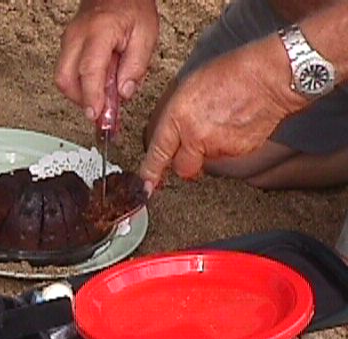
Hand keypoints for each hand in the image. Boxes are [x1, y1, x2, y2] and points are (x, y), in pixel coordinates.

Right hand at [55, 0, 158, 120]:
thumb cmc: (132, 7)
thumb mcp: (146, 34)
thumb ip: (136, 66)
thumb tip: (124, 93)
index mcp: (98, 32)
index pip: (89, 72)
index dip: (91, 97)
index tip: (96, 115)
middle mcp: (77, 37)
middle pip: (66, 80)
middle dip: (82, 101)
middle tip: (101, 110)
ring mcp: (68, 41)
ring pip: (63, 79)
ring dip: (81, 94)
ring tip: (103, 96)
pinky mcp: (68, 46)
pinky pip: (67, 72)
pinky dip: (80, 85)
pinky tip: (97, 85)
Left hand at [140, 35, 306, 190]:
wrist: (270, 77)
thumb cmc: (232, 74)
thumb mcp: (189, 88)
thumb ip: (176, 116)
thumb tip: (171, 134)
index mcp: (178, 117)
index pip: (158, 153)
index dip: (150, 173)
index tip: (145, 187)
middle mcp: (195, 136)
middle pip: (183, 168)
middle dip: (185, 162)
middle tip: (195, 143)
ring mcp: (218, 147)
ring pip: (205, 161)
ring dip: (209, 149)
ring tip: (221, 122)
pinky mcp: (238, 152)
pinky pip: (226, 156)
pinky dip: (228, 145)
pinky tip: (235, 125)